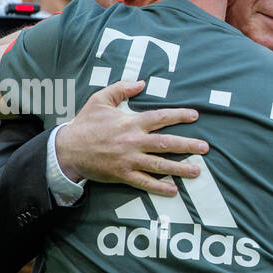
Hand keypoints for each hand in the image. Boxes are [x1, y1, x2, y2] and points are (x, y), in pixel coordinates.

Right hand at [55, 80, 207, 195]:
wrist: (67, 149)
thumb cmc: (85, 124)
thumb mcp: (100, 100)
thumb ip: (121, 89)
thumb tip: (141, 82)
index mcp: (130, 122)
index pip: (160, 117)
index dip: (178, 116)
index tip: (195, 115)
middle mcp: (133, 141)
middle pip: (166, 143)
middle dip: (188, 145)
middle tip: (205, 148)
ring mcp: (129, 160)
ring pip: (159, 165)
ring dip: (180, 168)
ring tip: (197, 171)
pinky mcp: (123, 174)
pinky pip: (144, 182)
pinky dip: (159, 187)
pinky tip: (174, 189)